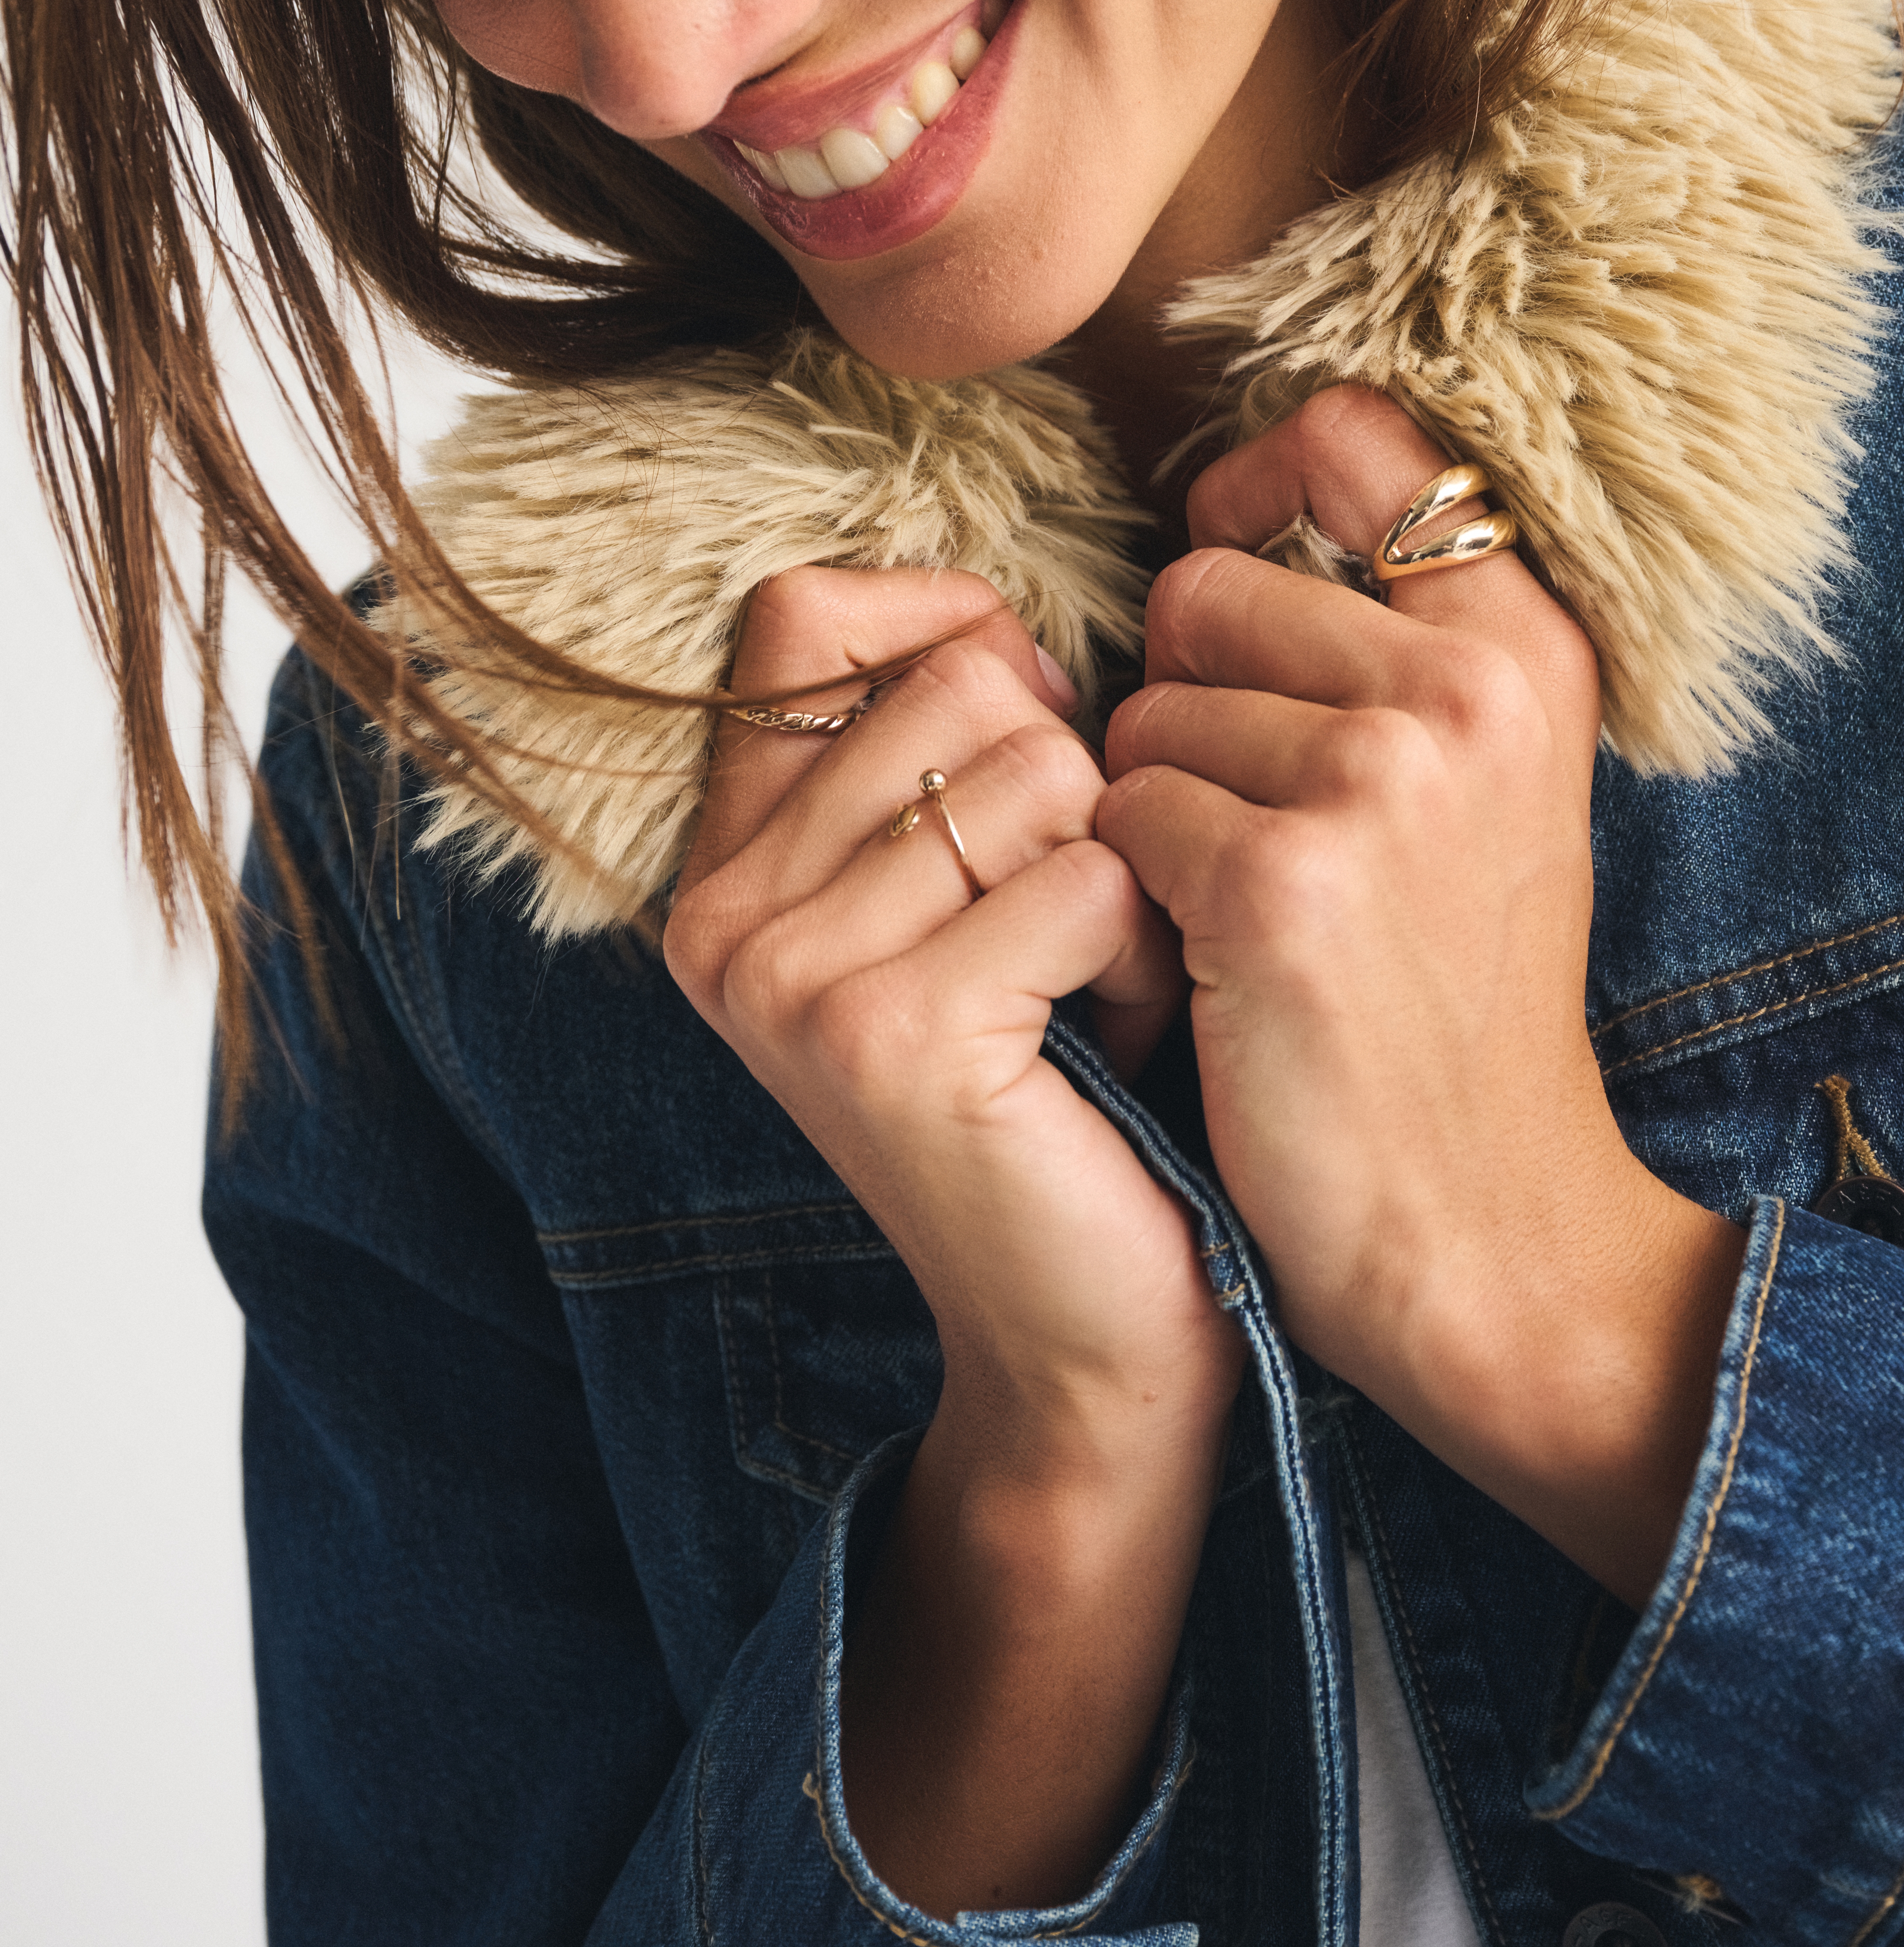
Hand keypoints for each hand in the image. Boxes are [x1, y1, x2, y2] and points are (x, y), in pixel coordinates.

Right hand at [665, 568, 1242, 1910]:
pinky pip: (1090, 878)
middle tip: (1058, 932)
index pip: (802, 612)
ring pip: (1041, 772)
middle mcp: (723, 915)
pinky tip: (1105, 1044)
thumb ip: (947, 746)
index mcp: (725, 865)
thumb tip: (1003, 628)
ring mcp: (792, 977)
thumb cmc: (1062, 1086)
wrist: (1086, 1334)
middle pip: (959, 682)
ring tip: (1081, 997)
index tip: (1020, 740)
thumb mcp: (971, 889)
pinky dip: (1138, 955)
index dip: (947, 632)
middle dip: (1066, 792)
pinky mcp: (892, 1035)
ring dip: (1113, 883)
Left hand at [1097, 389, 1744, 1600]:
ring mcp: (1377, 783)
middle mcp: (1466, 691)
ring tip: (1239, 902)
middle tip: (1247, 815)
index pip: (1353, 436)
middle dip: (1185, 692)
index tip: (1227, 560)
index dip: (1252, 484)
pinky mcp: (1280, 883)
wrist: (1481, 1218)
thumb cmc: (1450, 995)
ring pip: (1145, 709)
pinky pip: (1117, 812)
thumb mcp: (1484, 786)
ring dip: (1152, 801)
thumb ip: (1393, 641)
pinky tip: (1206, 960)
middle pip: (1207, 582)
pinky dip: (1129, 887)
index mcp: (1523, 645)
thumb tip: (1231, 514)